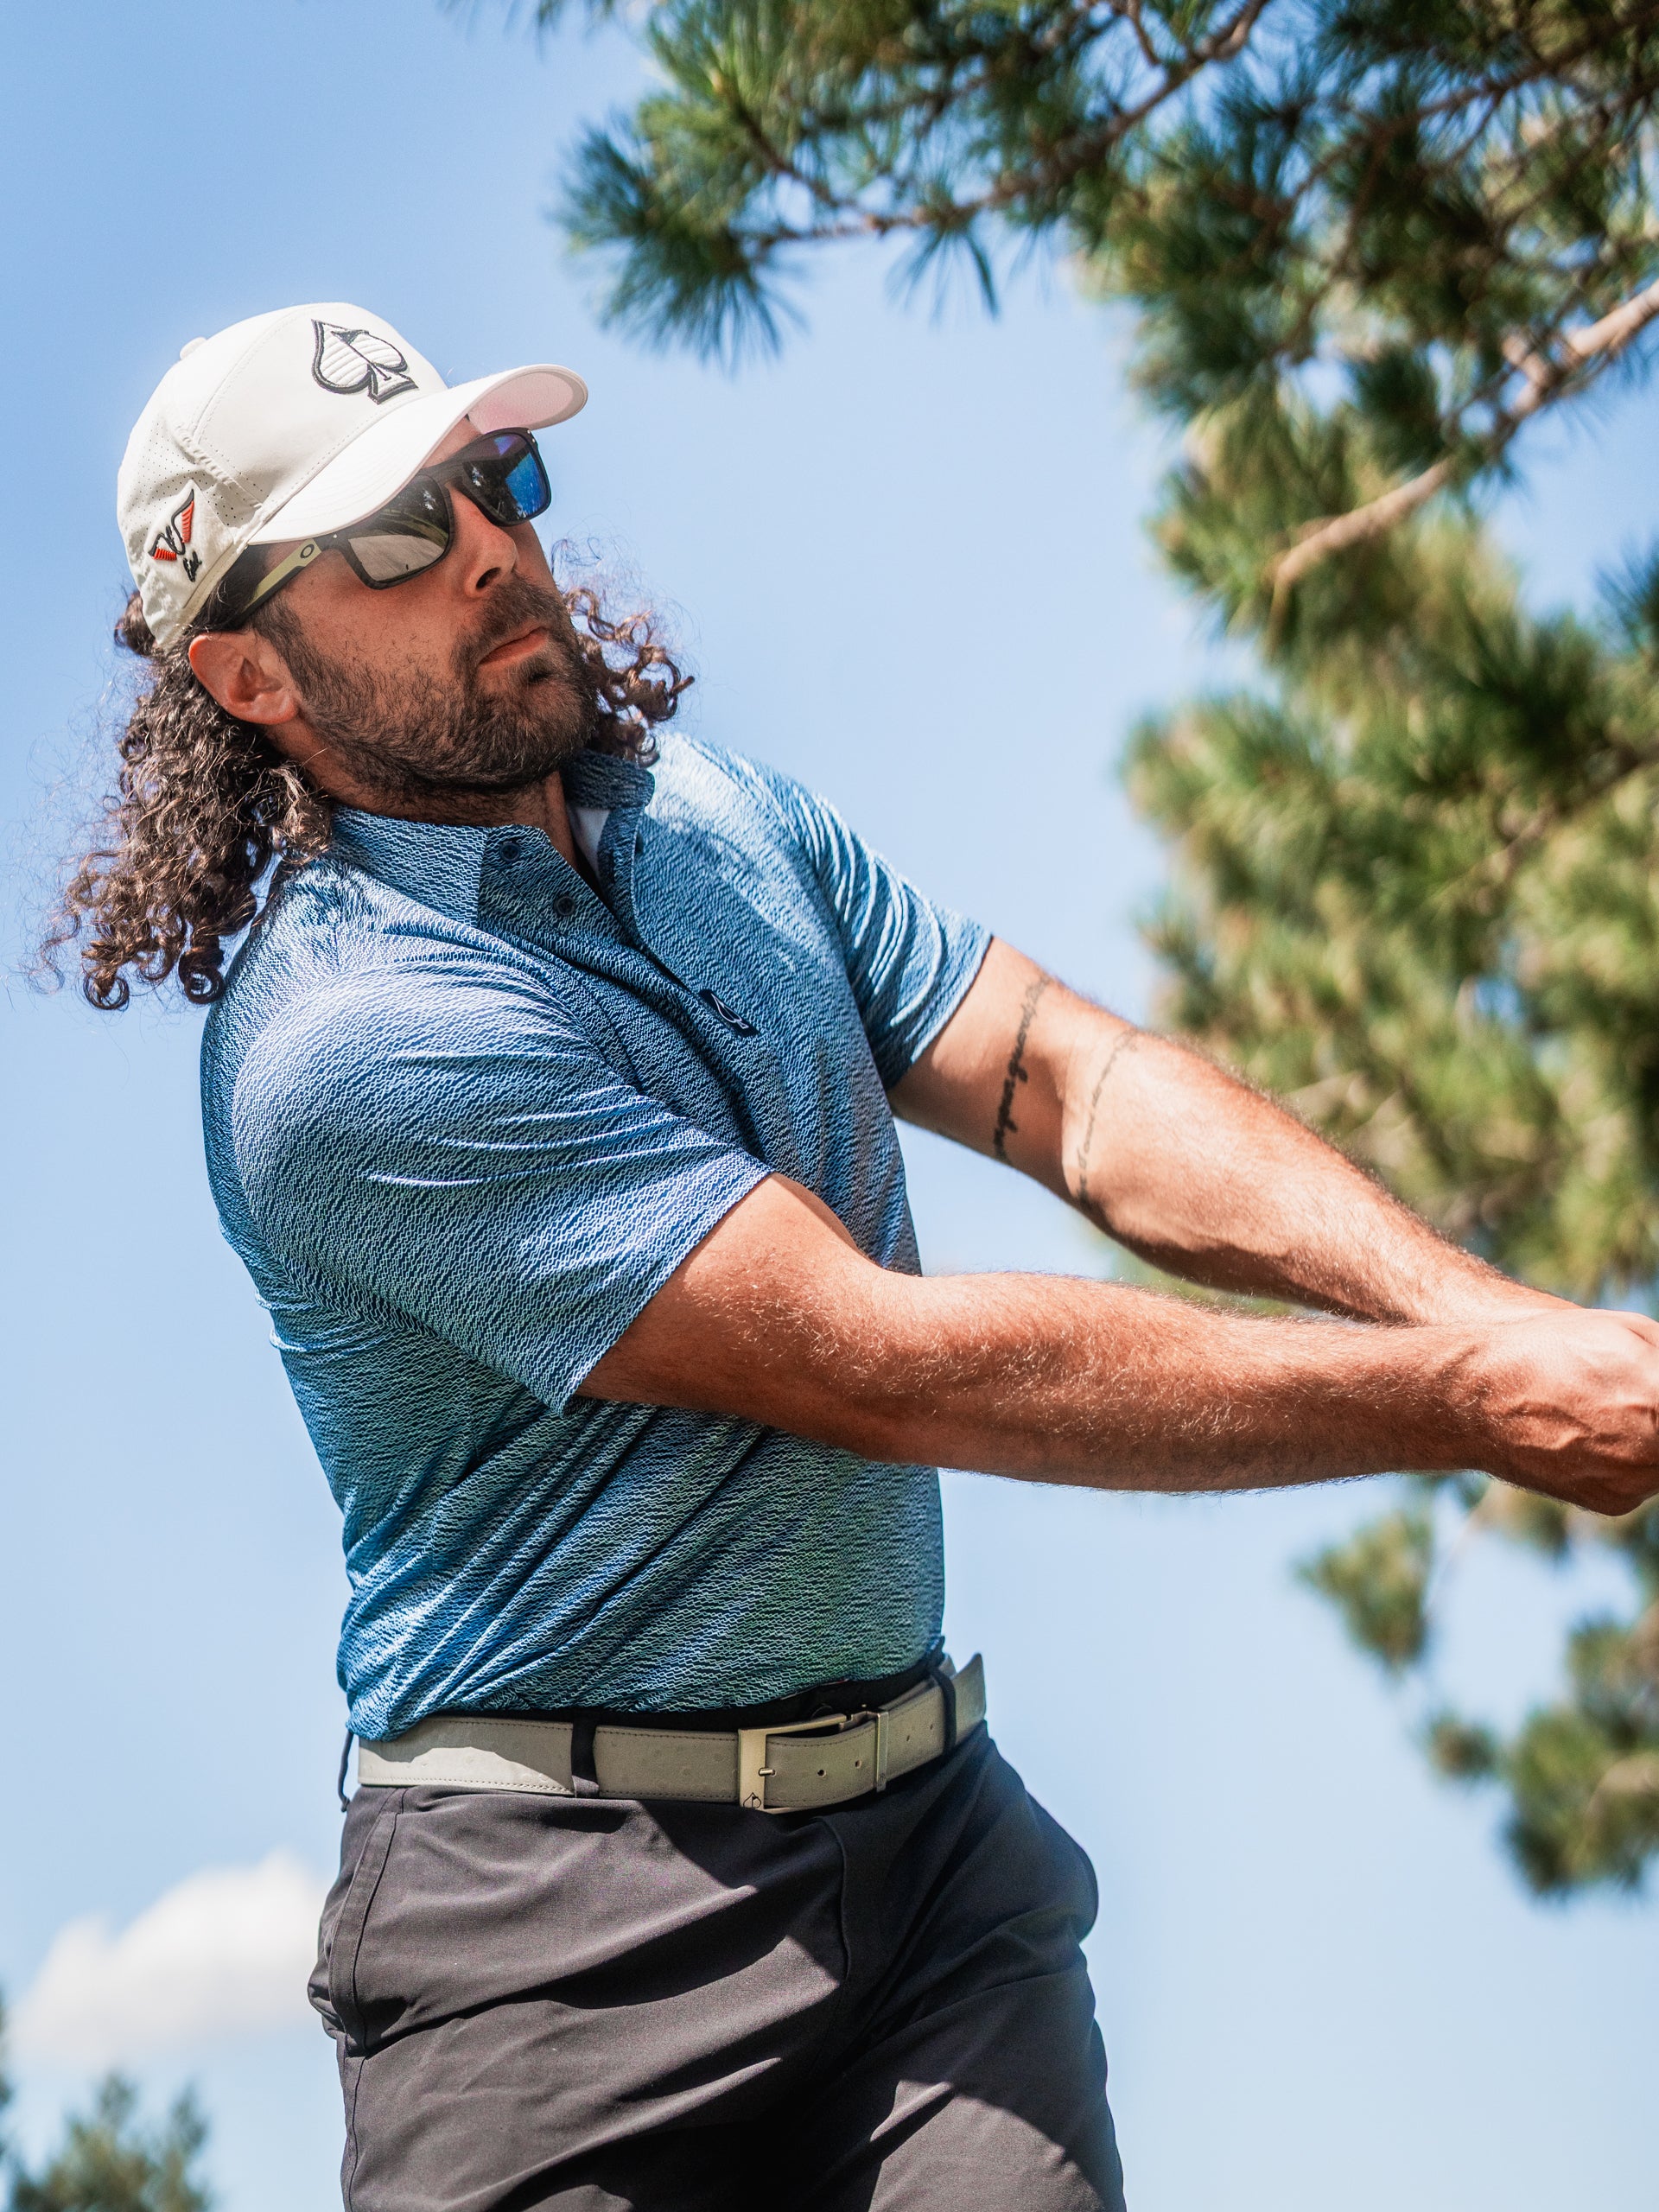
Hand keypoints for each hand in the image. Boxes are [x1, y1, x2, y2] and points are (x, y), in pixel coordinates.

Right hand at [1459, 1307, 1658, 1515]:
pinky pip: (1642, 1480)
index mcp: (1658, 1396)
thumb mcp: (1626, 1330)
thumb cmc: (1547, 1350)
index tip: (1650, 1384)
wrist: (1477, 1398)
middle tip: (1634, 1396)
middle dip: (1658, 1413)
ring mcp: (1633, 1480)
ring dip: (1654, 1438)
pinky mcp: (1615, 1502)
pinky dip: (1632, 1459)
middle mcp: (1651, 1447)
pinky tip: (1596, 1434)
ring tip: (1612, 1409)